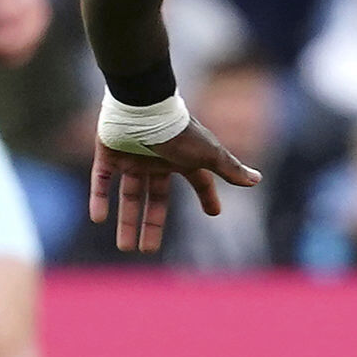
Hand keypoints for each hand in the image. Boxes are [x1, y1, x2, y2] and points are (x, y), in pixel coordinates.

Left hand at [88, 116, 262, 254]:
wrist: (142, 106)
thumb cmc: (178, 130)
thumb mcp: (208, 153)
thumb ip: (229, 169)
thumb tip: (258, 180)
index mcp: (181, 159)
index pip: (198, 180)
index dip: (206, 196)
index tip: (213, 212)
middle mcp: (156, 161)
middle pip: (155, 199)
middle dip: (152, 225)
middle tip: (148, 251)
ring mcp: (130, 159)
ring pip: (128, 195)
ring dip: (126, 222)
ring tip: (126, 248)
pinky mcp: (108, 155)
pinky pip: (101, 181)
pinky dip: (98, 199)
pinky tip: (99, 219)